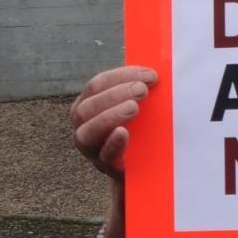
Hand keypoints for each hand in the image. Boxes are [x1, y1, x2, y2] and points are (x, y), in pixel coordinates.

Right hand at [70, 65, 157, 180]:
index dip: (121, 76)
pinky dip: (113, 143)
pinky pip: (104, 156)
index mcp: (88, 104)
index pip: (97, 85)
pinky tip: (124, 133)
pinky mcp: (106, 166)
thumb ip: (138, 88)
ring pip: (87, 132)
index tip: (148, 75)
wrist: (141, 163)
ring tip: (134, 107)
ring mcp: (92, 148)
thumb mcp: (135, 103)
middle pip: (87, 107)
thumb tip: (154, 71)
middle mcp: (83, 126)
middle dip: (115, 94)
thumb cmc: (138, 125)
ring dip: (111, 115)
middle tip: (142, 90)